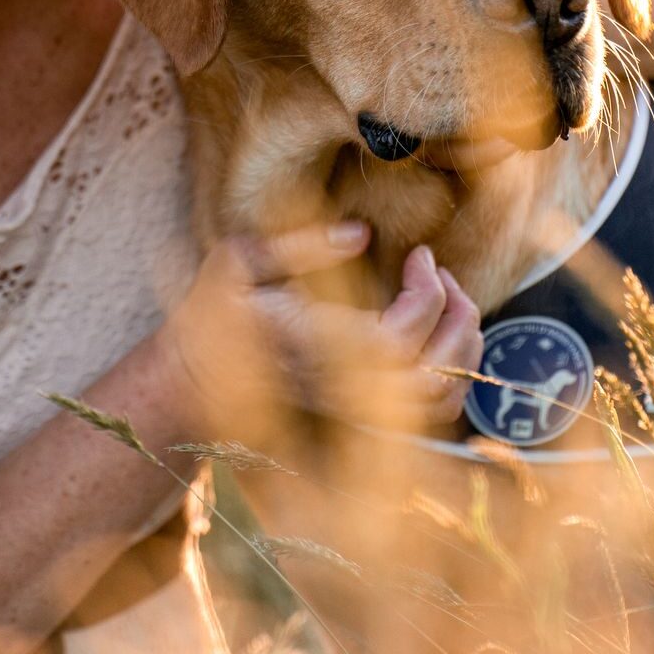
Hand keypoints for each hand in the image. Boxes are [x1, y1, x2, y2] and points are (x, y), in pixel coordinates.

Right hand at [160, 222, 483, 440]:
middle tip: (440, 271)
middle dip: (457, 315)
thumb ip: (301, 247)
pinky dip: (453, 373)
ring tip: (449, 299)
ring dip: (463, 347)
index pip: (400, 335)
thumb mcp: (240, 262)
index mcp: (316, 350)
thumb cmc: (212, 315)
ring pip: (440, 400)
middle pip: (436, 374)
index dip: (427, 291)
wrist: (191, 381)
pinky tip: (439, 334)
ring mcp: (356, 412)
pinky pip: (430, 414)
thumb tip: (362, 232)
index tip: (419, 253)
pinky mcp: (365, 420)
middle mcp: (344, 391)